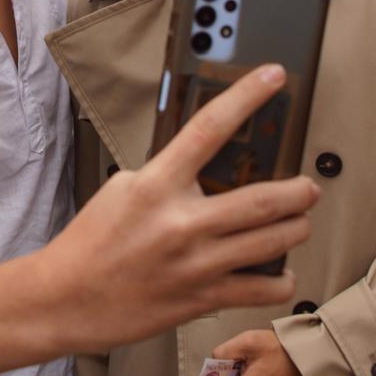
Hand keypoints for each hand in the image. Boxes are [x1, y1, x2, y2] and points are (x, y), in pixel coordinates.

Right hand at [43, 66, 318, 353]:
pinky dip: (279, 280)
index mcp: (157, 185)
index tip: (273, 77)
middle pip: (262, 199)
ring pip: (271, 242)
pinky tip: (281, 272)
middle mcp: (181, 222)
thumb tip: (206, 165)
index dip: (246, 97)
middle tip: (309, 187)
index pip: (209, 129)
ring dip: (296, 229)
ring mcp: (195, 263)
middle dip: (298, 192)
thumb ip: (166, 175)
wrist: (65, 298)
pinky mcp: (201, 298)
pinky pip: (259, 289)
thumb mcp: (124, 189)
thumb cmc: (92, 243)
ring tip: (301, 223)